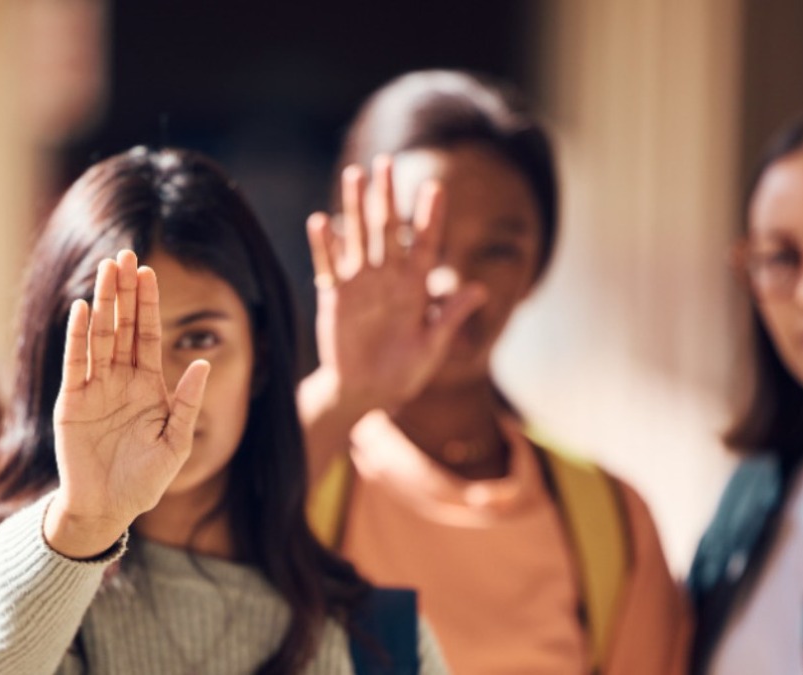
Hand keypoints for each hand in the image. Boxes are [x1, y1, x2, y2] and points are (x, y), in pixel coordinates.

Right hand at [45, 251, 209, 558]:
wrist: (109, 509)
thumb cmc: (145, 480)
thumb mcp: (176, 442)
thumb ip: (187, 404)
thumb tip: (202, 363)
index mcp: (147, 386)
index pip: (147, 335)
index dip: (147, 304)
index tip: (148, 271)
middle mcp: (119, 380)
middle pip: (122, 326)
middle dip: (124, 291)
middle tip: (125, 254)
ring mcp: (94, 389)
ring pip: (99, 336)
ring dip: (102, 303)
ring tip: (105, 269)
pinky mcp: (71, 403)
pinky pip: (75, 364)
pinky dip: (78, 337)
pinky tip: (81, 310)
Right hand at [306, 155, 485, 414]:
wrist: (365, 393)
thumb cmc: (403, 374)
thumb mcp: (432, 347)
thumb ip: (450, 317)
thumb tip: (481, 288)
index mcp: (416, 288)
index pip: (426, 244)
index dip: (430, 217)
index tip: (435, 187)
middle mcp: (388, 279)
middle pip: (388, 230)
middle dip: (387, 196)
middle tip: (385, 162)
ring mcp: (361, 286)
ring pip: (358, 237)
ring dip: (354, 207)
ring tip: (354, 175)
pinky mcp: (336, 298)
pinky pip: (328, 266)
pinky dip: (324, 245)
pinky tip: (321, 222)